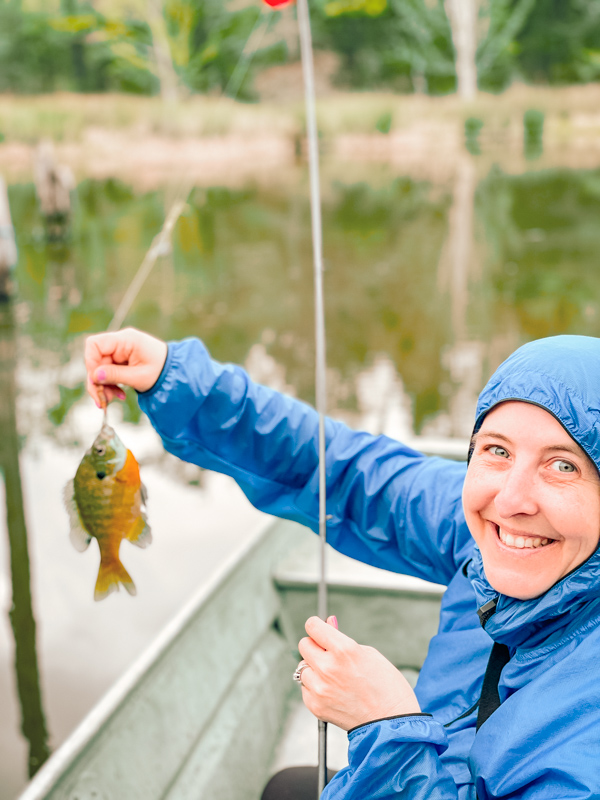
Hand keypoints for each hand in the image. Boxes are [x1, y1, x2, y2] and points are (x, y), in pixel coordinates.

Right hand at [85, 328, 167, 406]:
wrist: (175, 372)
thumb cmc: (161, 371)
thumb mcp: (139, 377)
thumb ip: (116, 375)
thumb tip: (95, 376)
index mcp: (126, 339)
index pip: (94, 344)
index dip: (90, 362)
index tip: (97, 380)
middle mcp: (121, 342)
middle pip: (95, 359)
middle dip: (97, 381)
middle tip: (103, 400)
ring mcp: (120, 351)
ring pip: (100, 368)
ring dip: (103, 385)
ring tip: (113, 399)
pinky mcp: (121, 360)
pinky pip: (108, 371)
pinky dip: (110, 384)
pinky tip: (119, 394)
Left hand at [298, 616, 419, 730]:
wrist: (391, 724)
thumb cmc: (386, 686)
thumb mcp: (369, 654)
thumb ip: (343, 639)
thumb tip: (328, 623)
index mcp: (344, 650)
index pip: (313, 626)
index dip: (317, 626)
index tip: (320, 630)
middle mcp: (328, 668)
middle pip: (304, 645)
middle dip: (315, 646)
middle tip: (328, 653)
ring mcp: (320, 688)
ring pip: (303, 668)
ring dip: (314, 668)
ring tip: (334, 677)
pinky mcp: (316, 706)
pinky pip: (306, 688)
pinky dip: (315, 687)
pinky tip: (333, 691)